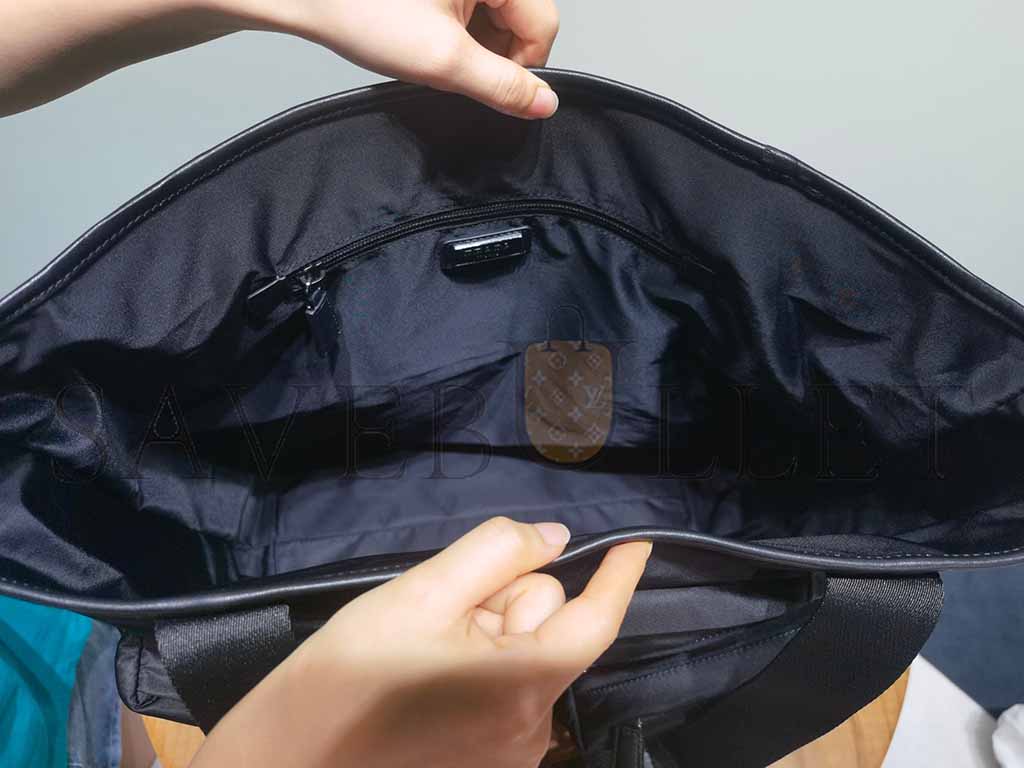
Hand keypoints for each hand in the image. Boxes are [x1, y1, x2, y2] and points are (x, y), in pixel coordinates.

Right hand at [191, 517, 651, 767]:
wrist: (286, 766)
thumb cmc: (345, 679)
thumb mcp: (416, 595)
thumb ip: (494, 554)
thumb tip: (555, 537)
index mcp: (523, 684)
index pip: (597, 619)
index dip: (620, 575)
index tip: (637, 541)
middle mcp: (531, 731)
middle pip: (543, 627)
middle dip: (504, 602)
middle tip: (439, 610)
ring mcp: (509, 758)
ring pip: (523, 657)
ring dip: (486, 636)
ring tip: (420, 650)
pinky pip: (506, 694)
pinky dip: (479, 671)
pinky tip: (425, 678)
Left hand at [263, 0, 559, 117]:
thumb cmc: (361, 10)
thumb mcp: (443, 62)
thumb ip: (502, 86)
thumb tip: (544, 103)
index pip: (543, 24)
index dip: (524, 67)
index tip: (491, 90)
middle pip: (522, 17)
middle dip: (495, 54)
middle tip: (453, 70)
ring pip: (497, 15)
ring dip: (475, 45)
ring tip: (433, 53)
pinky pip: (472, 6)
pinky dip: (458, 31)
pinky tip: (427, 39)